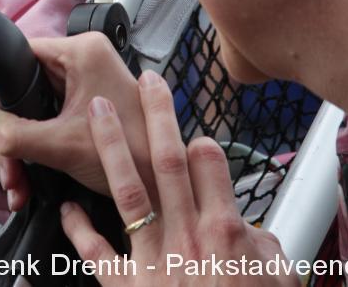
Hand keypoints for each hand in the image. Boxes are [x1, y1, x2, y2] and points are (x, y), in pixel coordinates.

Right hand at [0, 33, 153, 209]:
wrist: (166, 185)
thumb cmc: (132, 155)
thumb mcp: (61, 146)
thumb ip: (14, 135)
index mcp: (83, 51)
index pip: (21, 55)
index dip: (2, 91)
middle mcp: (87, 58)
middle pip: (28, 88)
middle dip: (12, 135)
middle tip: (9, 170)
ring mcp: (91, 81)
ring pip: (39, 108)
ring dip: (23, 147)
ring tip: (19, 183)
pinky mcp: (94, 102)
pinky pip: (54, 117)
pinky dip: (41, 146)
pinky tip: (32, 178)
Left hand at [60, 71, 292, 285]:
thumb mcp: (279, 283)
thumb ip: (263, 249)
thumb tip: (250, 228)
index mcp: (226, 234)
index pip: (212, 165)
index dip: (202, 142)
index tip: (193, 133)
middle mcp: (187, 238)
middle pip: (169, 162)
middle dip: (156, 116)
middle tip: (145, 81)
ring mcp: (152, 261)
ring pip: (128, 190)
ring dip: (111, 146)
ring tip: (98, 111)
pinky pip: (96, 252)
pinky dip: (79, 228)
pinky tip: (67, 205)